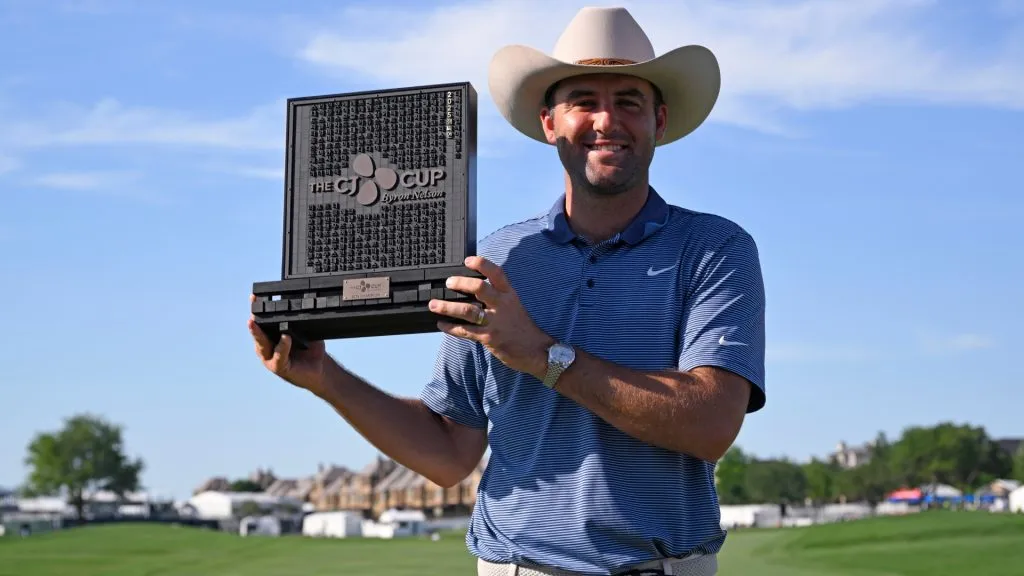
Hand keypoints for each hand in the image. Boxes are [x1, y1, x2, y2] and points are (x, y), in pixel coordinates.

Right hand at [248, 294, 328, 394]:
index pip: (261, 320)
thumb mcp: (304, 330)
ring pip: (262, 344)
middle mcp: (267, 346)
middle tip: (249, 308)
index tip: (254, 296)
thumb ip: (299, 319)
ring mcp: (271, 358)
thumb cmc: (310, 348)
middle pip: (256, 331)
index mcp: (270, 336)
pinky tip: (286, 337)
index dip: (256, 309)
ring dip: (257, 333)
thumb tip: (300, 303)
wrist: (319, 368)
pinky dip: (283, 346)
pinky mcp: (279, 367)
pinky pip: (279, 356)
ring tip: (254, 322)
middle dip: (252, 320)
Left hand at [430, 256, 553, 379]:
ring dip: (447, 307)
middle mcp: (502, 305)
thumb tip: (473, 288)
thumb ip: (497, 296)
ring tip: (433, 304)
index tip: (467, 260)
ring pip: (468, 311)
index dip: (482, 264)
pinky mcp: (489, 338)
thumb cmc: (522, 327)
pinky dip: (451, 328)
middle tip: (448, 282)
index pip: (497, 273)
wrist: (536, 351)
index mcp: (509, 295)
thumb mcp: (514, 305)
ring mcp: (495, 322)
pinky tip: (441, 324)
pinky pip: (465, 331)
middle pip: (480, 288)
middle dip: (461, 283)